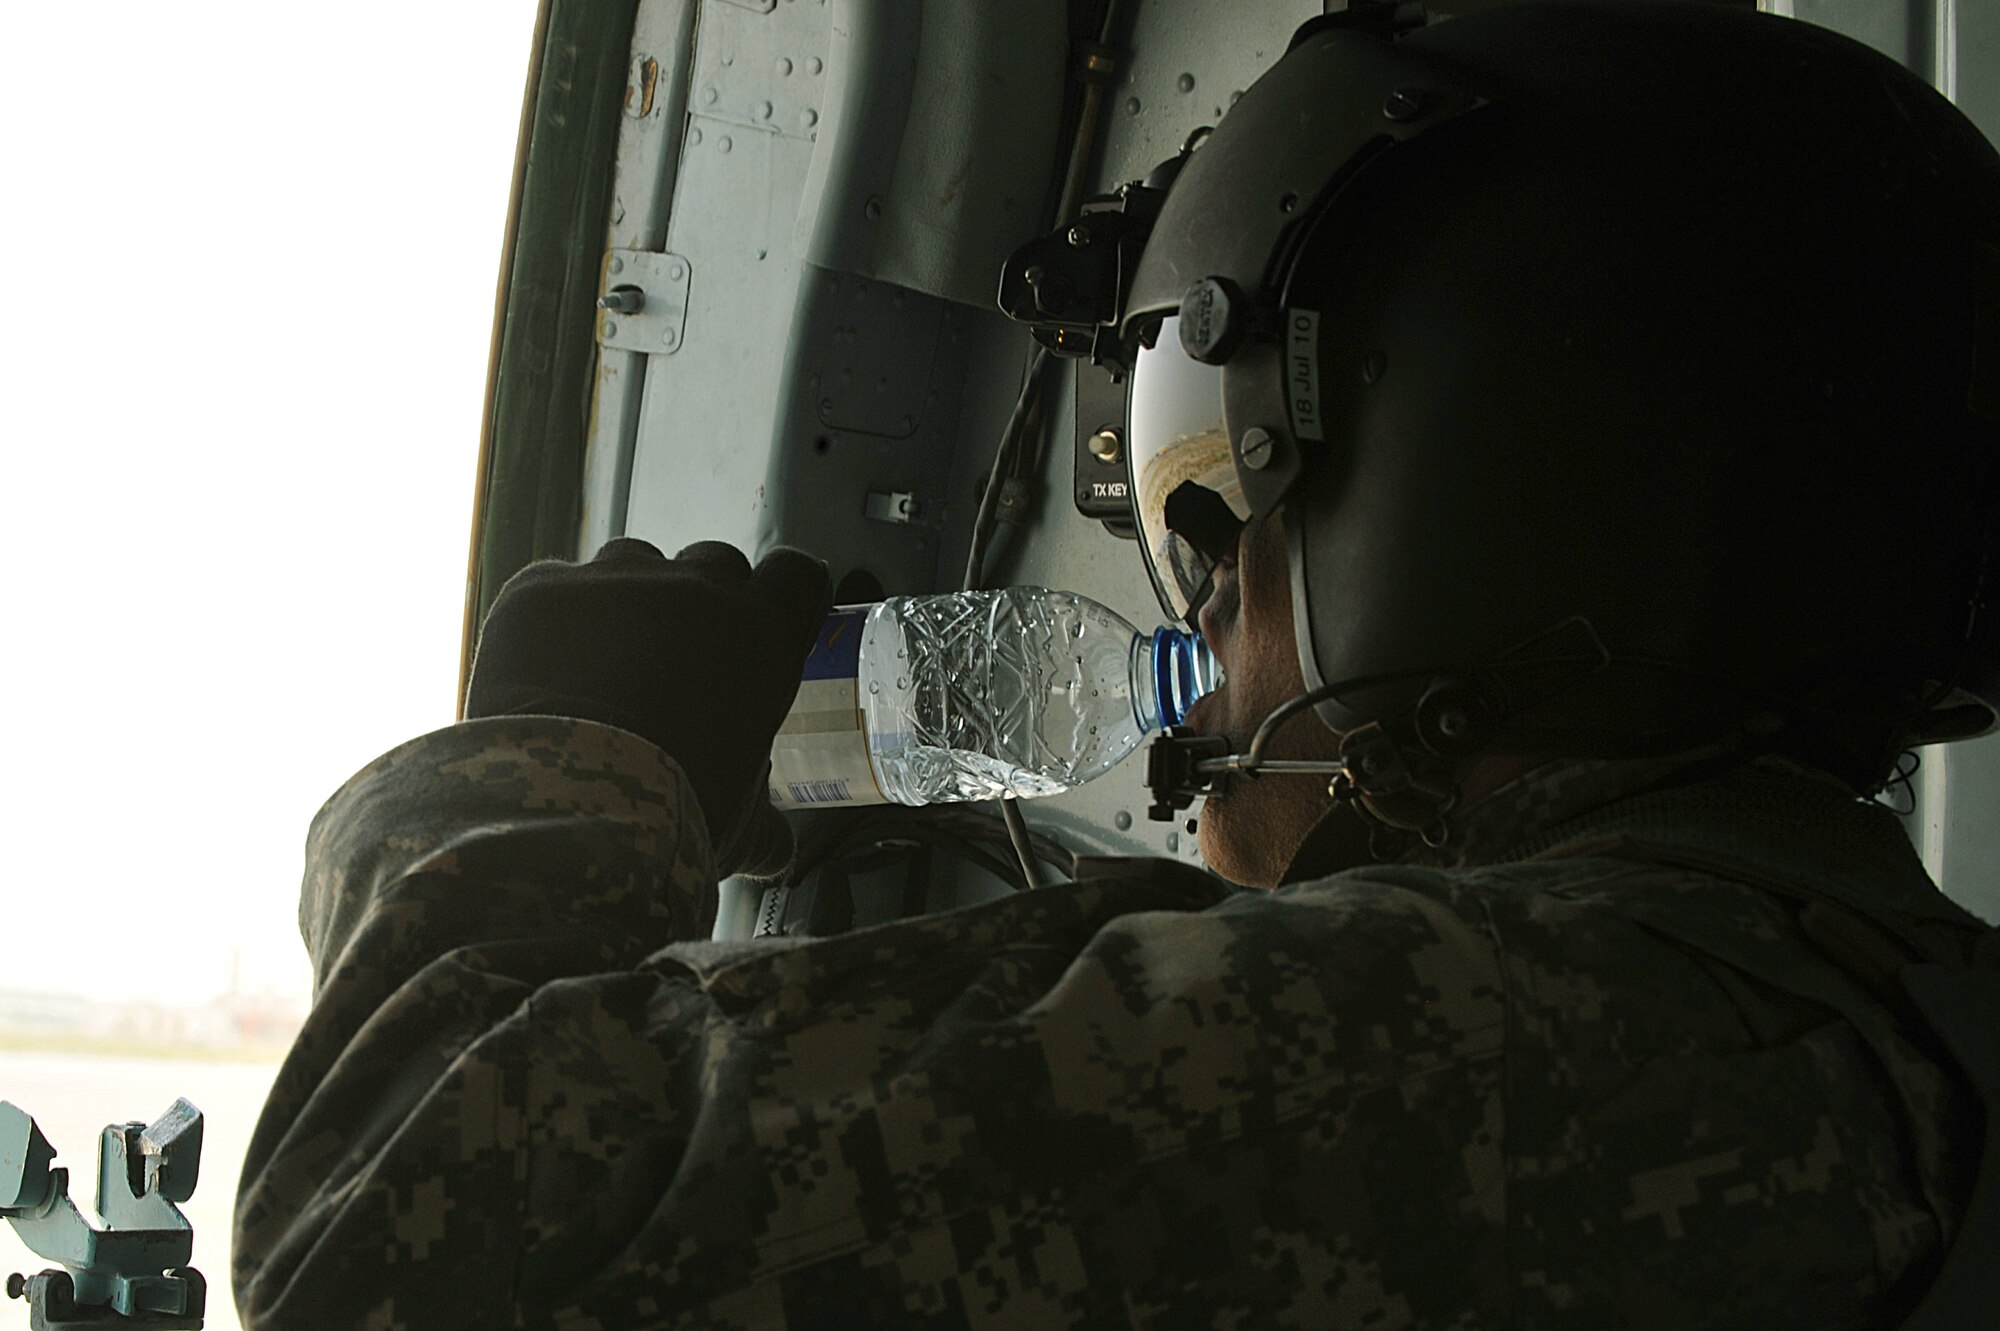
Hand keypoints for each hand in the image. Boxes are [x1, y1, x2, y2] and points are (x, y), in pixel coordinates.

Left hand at [466, 538, 832, 878]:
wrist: (565, 810)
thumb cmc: (671, 812)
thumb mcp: (740, 828)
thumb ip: (765, 826)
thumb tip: (776, 853)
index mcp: (763, 635)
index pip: (797, 576)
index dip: (783, 599)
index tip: (768, 624)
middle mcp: (696, 590)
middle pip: (715, 565)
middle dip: (704, 604)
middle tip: (683, 664)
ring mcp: (614, 580)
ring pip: (632, 565)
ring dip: (628, 604)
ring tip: (606, 669)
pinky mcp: (540, 589)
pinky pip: (556, 588)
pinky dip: (554, 621)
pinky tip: (545, 675)